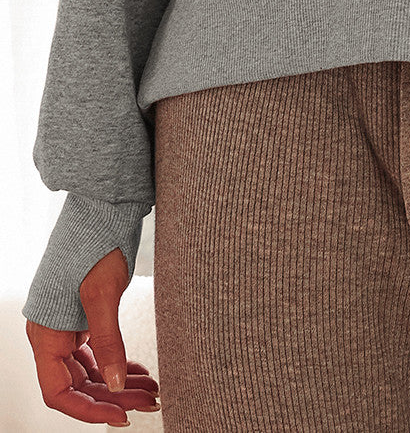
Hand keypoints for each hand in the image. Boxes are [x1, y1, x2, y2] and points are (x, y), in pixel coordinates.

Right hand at [25, 248, 159, 423]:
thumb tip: (114, 385)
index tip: (119, 417)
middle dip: (114, 395)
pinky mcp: (85, 315)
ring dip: (120, 381)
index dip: (88, 410)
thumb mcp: (103, 294)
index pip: (59, 392)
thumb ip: (108, 342)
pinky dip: (119, 361)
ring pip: (92, 368)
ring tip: (153, 389)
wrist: (103, 207)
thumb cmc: (96, 242)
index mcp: (46, 334)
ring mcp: (69, 325)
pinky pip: (98, 350)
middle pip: (79, 383)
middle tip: (150, 401)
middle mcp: (53, 334)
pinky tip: (140, 370)